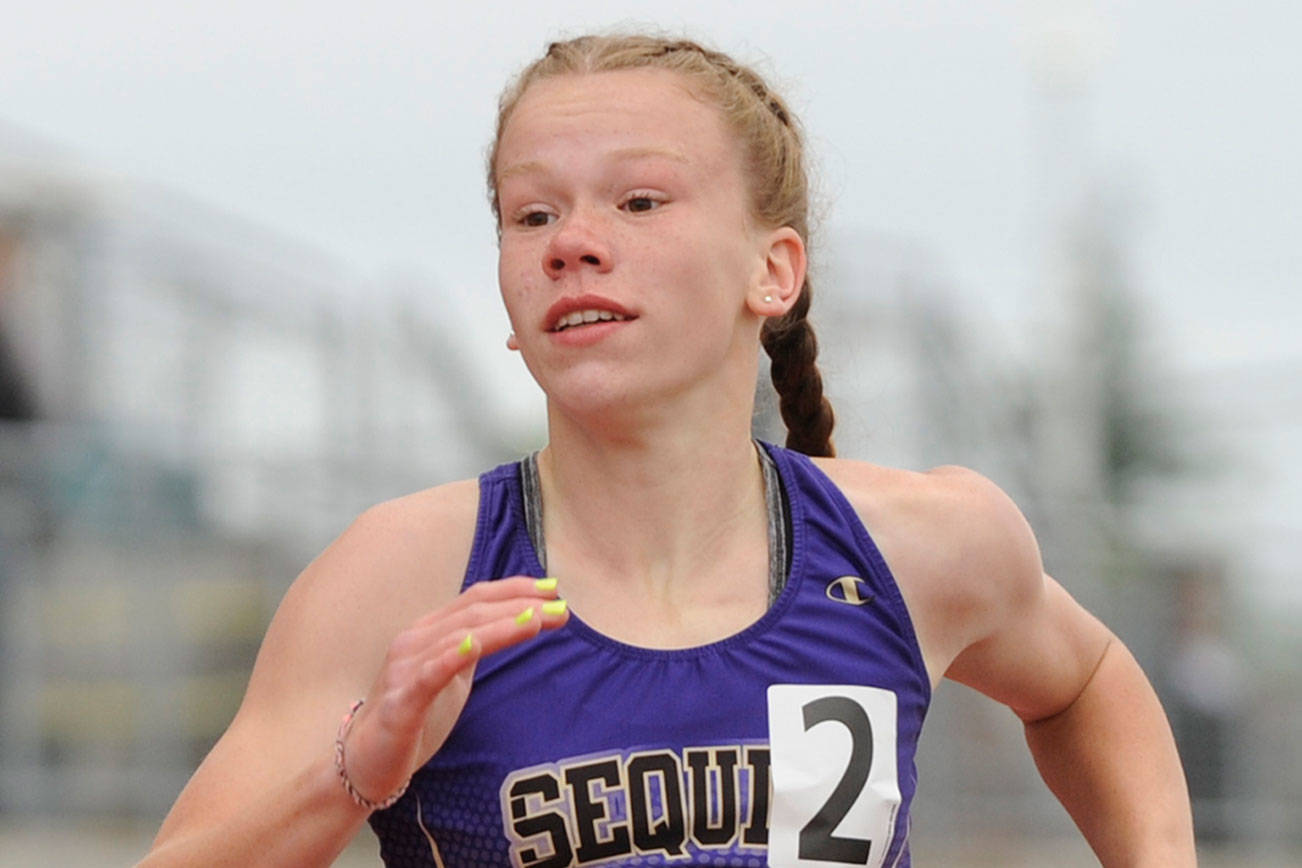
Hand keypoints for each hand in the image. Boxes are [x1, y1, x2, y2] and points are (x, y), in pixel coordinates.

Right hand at [338, 576, 565, 805]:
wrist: (365, 759)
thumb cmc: (414, 714)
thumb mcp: (452, 672)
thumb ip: (476, 645)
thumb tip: (520, 622)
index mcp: (430, 630)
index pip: (476, 598)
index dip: (515, 589)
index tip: (554, 589)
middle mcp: (416, 641)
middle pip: (473, 612)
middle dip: (520, 606)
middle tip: (560, 607)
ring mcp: (405, 669)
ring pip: (459, 636)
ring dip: (502, 627)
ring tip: (536, 622)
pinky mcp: (401, 702)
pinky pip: (428, 674)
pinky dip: (452, 656)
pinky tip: (475, 646)